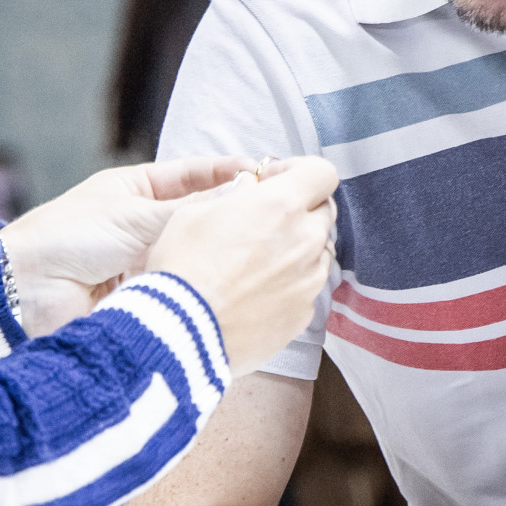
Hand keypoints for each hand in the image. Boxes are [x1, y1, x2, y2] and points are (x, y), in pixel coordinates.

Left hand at [0, 156, 257, 333]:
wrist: (25, 290)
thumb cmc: (65, 237)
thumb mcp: (134, 215)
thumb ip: (189, 210)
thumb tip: (240, 195)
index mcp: (137, 188)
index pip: (195, 175)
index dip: (230, 174)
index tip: (268, 174)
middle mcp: (145, 222)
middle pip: (200, 216)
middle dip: (233, 216)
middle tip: (275, 215)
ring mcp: (147, 259)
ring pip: (194, 252)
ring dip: (220, 253)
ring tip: (262, 251)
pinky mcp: (146, 294)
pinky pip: (181, 285)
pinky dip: (202, 285)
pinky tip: (232, 284)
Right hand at [141, 156, 339, 374]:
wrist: (182, 334)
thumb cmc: (182, 269)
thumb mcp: (192, 214)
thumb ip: (230, 194)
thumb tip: (248, 188)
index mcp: (281, 205)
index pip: (322, 173)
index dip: (300, 171)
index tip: (274, 181)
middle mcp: (305, 240)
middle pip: (323, 212)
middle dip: (300, 210)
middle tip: (265, 222)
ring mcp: (309, 280)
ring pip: (319, 252)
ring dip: (298, 249)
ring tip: (258, 263)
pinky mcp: (304, 313)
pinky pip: (307, 288)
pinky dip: (290, 284)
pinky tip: (257, 292)